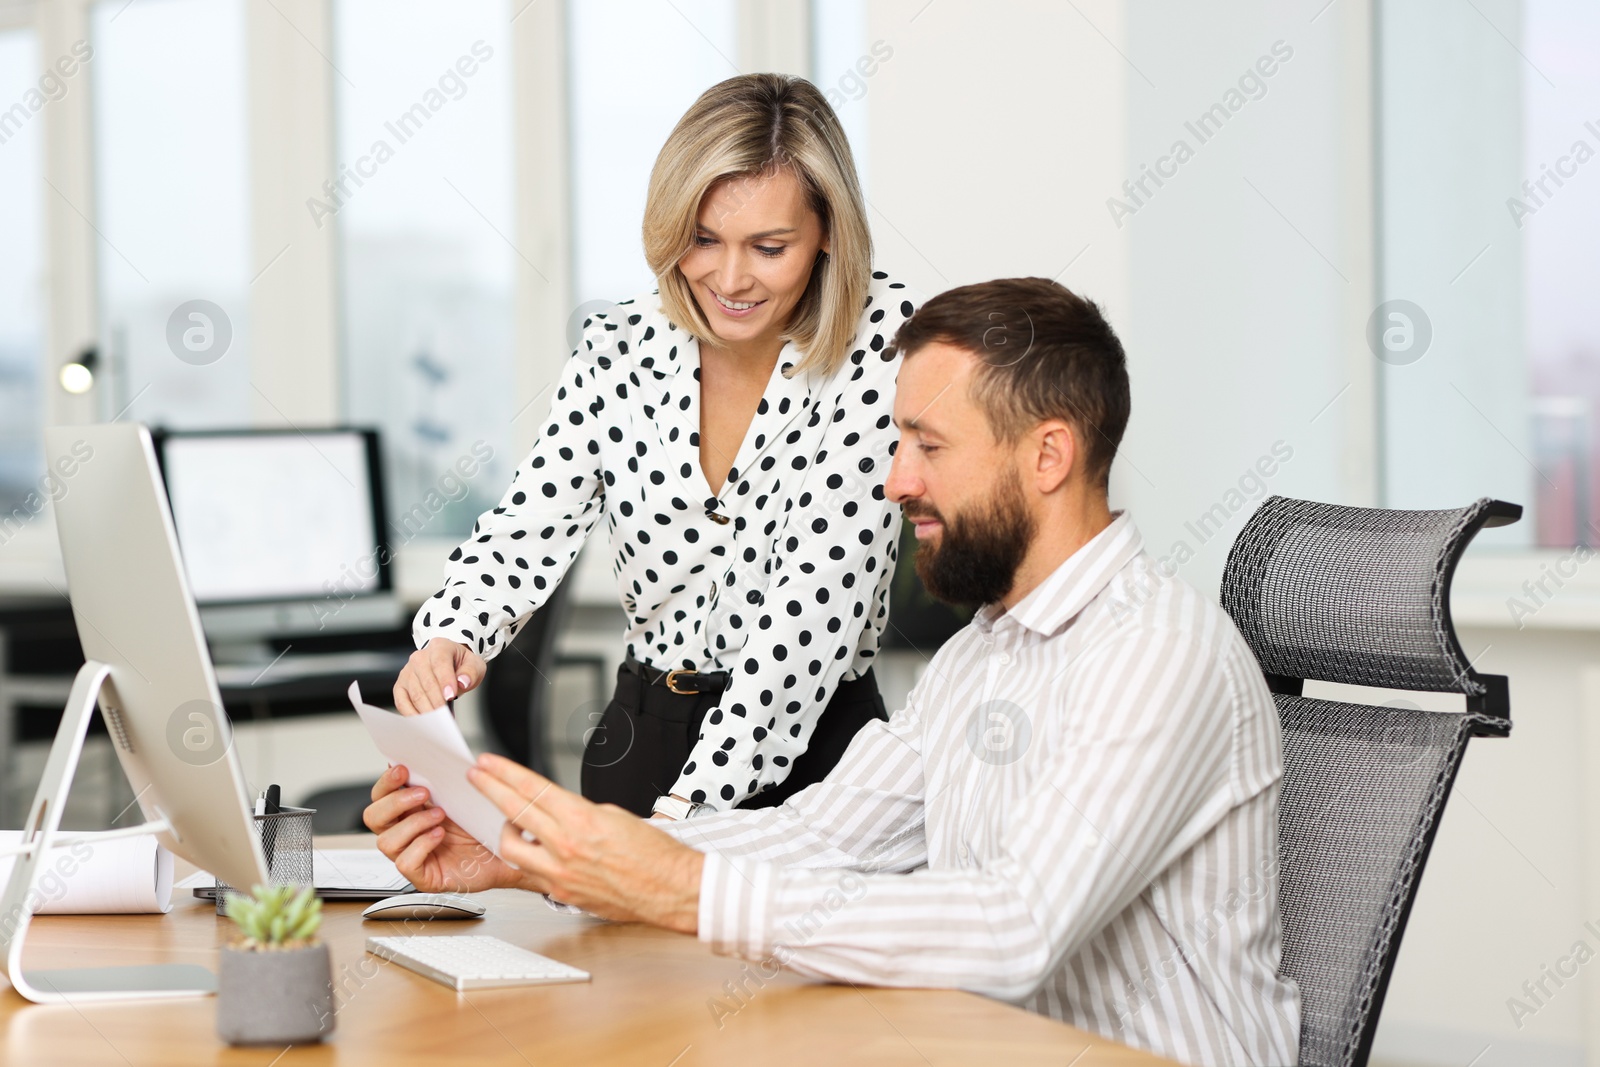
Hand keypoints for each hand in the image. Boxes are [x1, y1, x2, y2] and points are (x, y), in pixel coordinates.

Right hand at [363, 764, 525, 894]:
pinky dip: (421, 845)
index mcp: (410, 810)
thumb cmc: (484, 827)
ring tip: (439, 815)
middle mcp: (405, 833)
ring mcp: (411, 855)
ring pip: (385, 841)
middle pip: (373, 817)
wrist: (506, 853)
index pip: (381, 795)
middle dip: (394, 801)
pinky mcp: (422, 877)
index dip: (386, 781)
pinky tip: (439, 836)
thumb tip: (429, 757)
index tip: (402, 768)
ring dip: (412, 823)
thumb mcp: (463, 797)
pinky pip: (405, 863)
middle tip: (423, 792)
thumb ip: (442, 780)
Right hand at [395, 638, 486, 714]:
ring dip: (427, 710)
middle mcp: (419, 657)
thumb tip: (463, 682)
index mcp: (439, 647)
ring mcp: (407, 672)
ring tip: (439, 721)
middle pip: (426, 682)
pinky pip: (402, 702)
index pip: (440, 663)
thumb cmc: (461, 665)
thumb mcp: (474, 664)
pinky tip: (423, 721)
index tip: (451, 696)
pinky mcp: (401, 686)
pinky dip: (412, 714)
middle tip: (446, 716)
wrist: (450, 664)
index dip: (445, 680)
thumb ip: (471, 672)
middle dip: (437, 702)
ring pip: (415, 694)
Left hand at [468, 753, 703, 932]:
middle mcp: (566, 848)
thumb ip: (578, 812)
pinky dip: (529, 857)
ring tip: (509, 821)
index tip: (488, 764)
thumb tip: (556, 810)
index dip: (504, 773)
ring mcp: (560, 874)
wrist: (673, 890)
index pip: (532, 789)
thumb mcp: (615, 815)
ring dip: (506, 831)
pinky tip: (532, 849)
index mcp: (581, 820)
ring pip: (512, 848)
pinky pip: (532, 872)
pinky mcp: (562, 895)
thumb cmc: (655, 853)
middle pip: (514, 812)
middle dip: (491, 790)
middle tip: (477, 778)